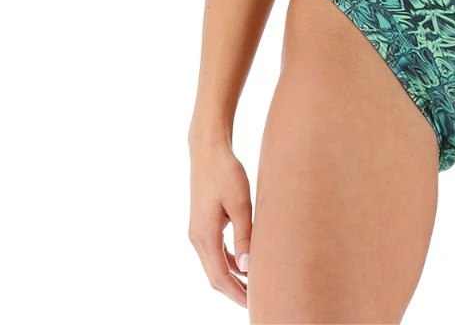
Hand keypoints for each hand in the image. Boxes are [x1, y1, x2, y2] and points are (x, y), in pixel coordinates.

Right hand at [188, 136, 252, 308]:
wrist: (208, 150)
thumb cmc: (226, 172)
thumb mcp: (240, 203)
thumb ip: (245, 235)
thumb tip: (248, 269)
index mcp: (205, 236)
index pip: (220, 277)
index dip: (237, 294)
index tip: (254, 305)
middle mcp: (197, 238)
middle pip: (215, 275)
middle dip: (234, 291)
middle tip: (257, 302)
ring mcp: (198, 231)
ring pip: (214, 265)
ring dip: (232, 277)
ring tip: (253, 286)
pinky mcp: (202, 224)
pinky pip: (215, 251)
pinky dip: (228, 262)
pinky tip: (244, 263)